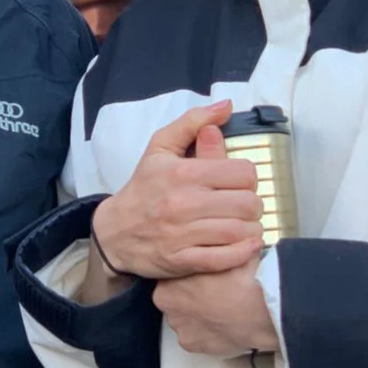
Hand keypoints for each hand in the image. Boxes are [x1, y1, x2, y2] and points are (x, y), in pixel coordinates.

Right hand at [92, 101, 263, 280]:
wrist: (115, 231)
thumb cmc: (144, 187)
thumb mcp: (160, 147)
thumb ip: (193, 123)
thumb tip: (226, 106)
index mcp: (183, 173)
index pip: (242, 173)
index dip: (248, 177)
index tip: (239, 183)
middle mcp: (184, 203)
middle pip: (247, 204)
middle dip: (253, 204)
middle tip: (244, 205)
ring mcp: (183, 235)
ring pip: (240, 231)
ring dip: (251, 228)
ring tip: (245, 224)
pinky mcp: (183, 261)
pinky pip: (225, 259)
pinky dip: (243, 253)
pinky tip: (246, 244)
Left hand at [154, 255, 279, 356]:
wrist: (259, 308)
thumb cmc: (242, 278)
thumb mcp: (225, 250)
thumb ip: (214, 249)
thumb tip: (220, 243)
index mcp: (168, 280)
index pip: (174, 277)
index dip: (193, 276)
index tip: (208, 277)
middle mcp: (167, 306)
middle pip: (178, 299)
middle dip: (193, 297)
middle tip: (217, 293)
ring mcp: (179, 327)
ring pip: (187, 320)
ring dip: (200, 316)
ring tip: (223, 309)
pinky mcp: (192, 345)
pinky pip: (198, 338)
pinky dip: (209, 334)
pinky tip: (224, 325)